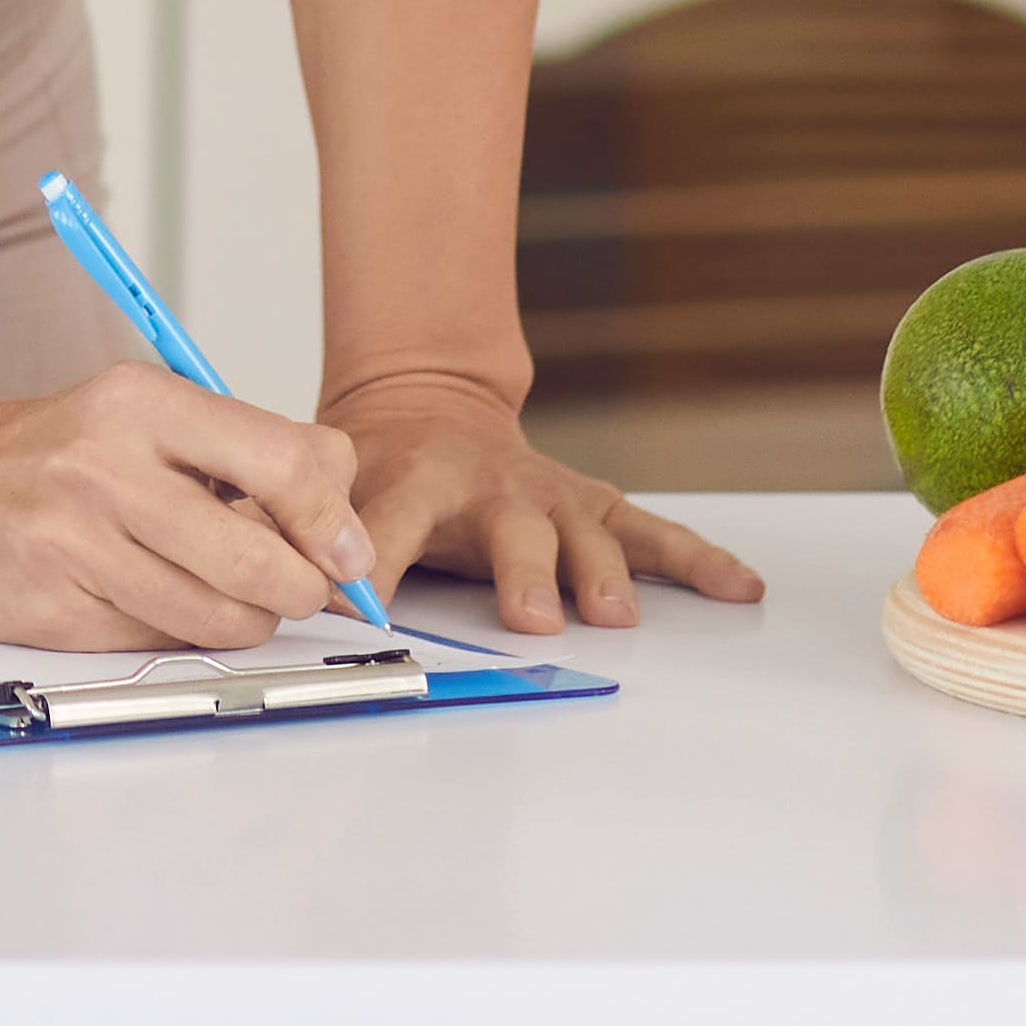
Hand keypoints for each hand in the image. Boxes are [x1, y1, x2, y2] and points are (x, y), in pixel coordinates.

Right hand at [0, 360, 376, 651]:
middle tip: (298, 588)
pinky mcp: (52, 610)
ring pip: (218, 617)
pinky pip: (160, 642)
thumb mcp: (152, 412)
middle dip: (300, 588)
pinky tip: (156, 600)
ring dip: (246, 620)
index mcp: (141, 402)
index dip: (333, 522)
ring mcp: (72, 544)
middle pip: (260, 559)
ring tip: (227, 596)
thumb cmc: (63, 452)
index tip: (346, 551)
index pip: (283, 465)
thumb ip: (252, 448)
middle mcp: (104, 468)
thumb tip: (344, 517)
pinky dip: (179, 633)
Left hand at [329, 369, 762, 634]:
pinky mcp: (596, 509)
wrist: (429, 407)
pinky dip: (699, 561)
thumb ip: (310, 530)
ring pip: (586, 535)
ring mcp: (553, 497)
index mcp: (418, 480)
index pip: (395, 520)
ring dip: (602, 575)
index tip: (372, 604)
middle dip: (524, 576)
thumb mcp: (336, 484)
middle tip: (531, 618)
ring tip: (615, 616)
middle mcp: (494, 486)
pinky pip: (654, 535)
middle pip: (513, 533)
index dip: (384, 560)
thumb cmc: (384, 466)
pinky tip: (740, 587)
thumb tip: (285, 590)